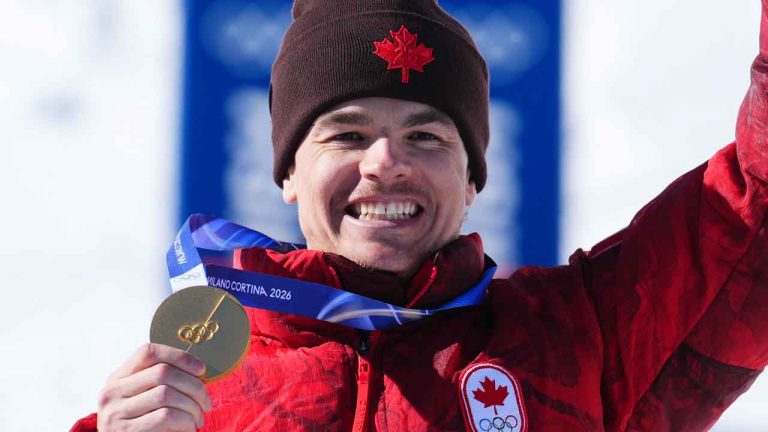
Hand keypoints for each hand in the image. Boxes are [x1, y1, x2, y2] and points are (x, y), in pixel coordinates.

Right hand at [97, 343, 211, 431]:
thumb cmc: (145, 427)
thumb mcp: (144, 400)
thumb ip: (162, 383)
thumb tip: (198, 370)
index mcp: (117, 379)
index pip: (148, 352)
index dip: (179, 356)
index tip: (201, 369)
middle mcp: (111, 393)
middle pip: (162, 373)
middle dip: (193, 386)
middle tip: (206, 403)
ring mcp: (115, 413)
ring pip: (166, 394)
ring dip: (192, 407)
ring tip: (198, 419)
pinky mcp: (126, 431)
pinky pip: (166, 416)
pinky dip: (185, 422)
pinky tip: (189, 428)